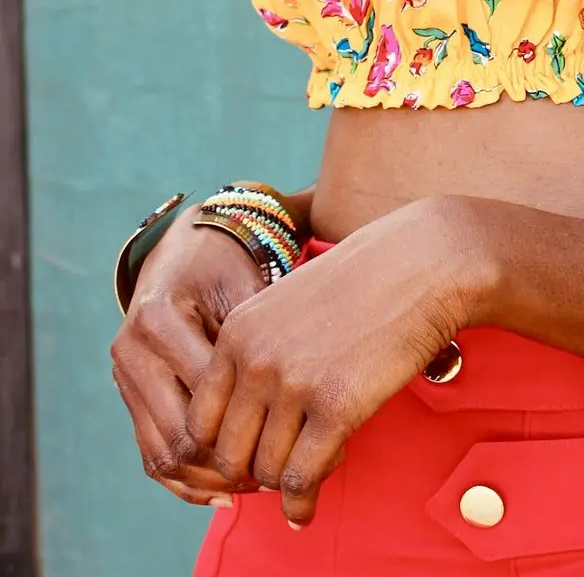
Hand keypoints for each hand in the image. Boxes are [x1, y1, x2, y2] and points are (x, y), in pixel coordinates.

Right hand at [110, 208, 268, 504]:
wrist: (187, 248)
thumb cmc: (227, 264)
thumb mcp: (247, 285)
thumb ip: (263, 337)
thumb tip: (303, 396)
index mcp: (159, 320)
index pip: (206, 394)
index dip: (251, 421)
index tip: (296, 435)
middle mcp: (132, 352)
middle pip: (180, 434)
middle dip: (230, 460)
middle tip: (278, 474)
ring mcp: (125, 378)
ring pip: (162, 454)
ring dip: (208, 478)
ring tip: (257, 486)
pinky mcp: (129, 397)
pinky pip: (150, 454)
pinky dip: (185, 480)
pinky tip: (223, 492)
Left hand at [183, 197, 483, 526]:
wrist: (422, 264)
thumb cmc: (366, 279)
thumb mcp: (290, 303)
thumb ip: (260, 350)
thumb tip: (252, 414)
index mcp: (238, 332)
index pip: (200, 420)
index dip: (222, 446)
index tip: (249, 453)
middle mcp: (255, 360)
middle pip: (228, 453)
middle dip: (251, 471)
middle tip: (276, 473)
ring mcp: (294, 385)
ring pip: (265, 471)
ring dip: (284, 483)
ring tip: (308, 472)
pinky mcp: (336, 408)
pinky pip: (302, 479)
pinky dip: (301, 504)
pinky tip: (306, 510)